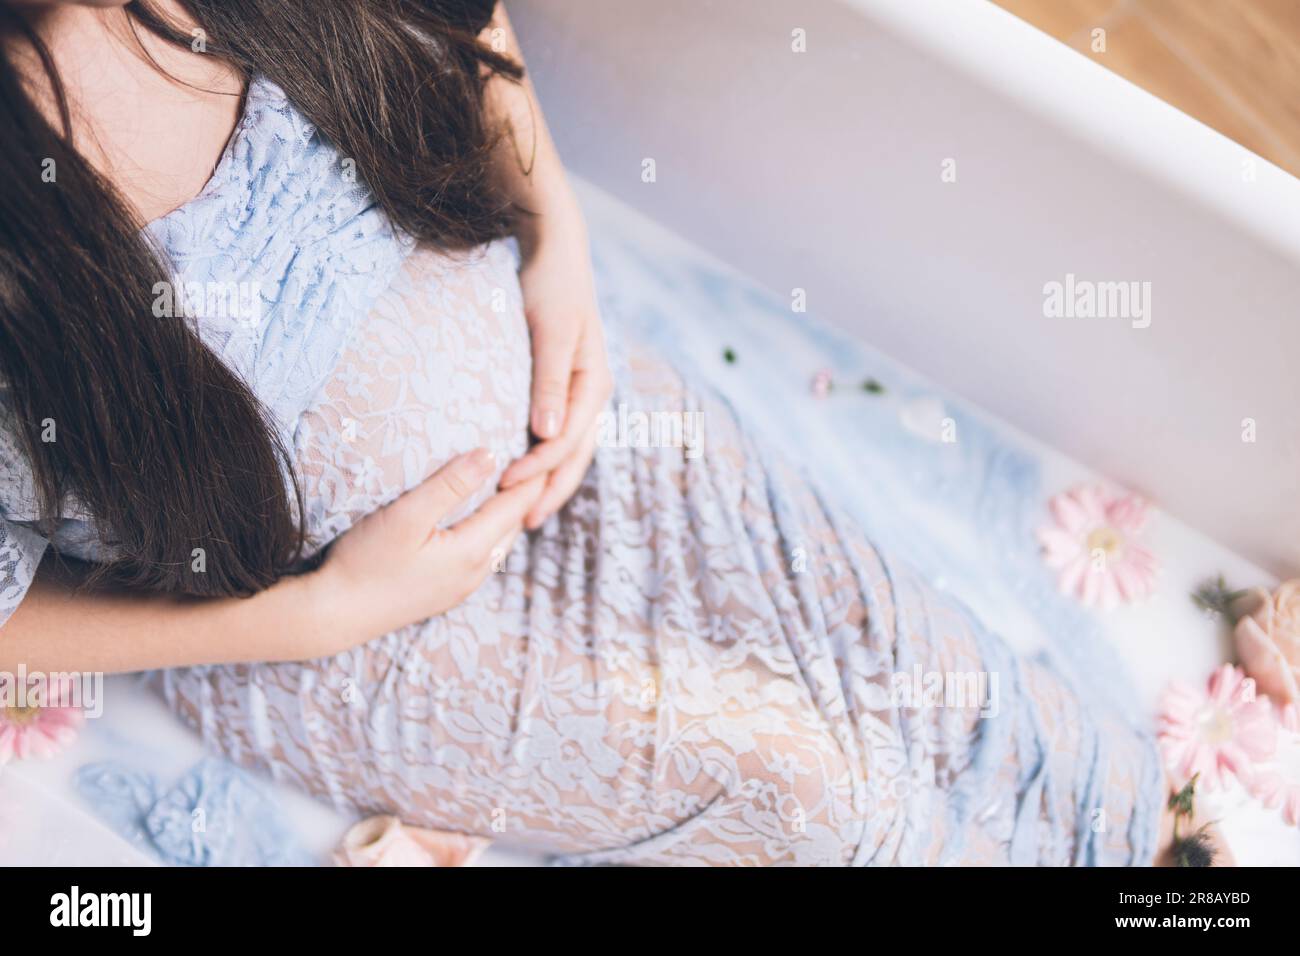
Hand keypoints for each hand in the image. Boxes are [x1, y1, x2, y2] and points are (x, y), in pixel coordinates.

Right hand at [315, 449, 544, 649]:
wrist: (333, 615)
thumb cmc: (365, 562)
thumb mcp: (405, 515)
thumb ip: (449, 484)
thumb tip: (491, 454)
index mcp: (472, 551)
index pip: (516, 505)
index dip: (532, 474)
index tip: (545, 445)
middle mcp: (475, 573)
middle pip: (514, 525)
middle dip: (527, 493)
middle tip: (536, 458)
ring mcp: (460, 587)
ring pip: (500, 543)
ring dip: (509, 514)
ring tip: (513, 484)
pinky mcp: (444, 593)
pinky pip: (483, 556)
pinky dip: (490, 531)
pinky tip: (479, 520)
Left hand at [501, 208, 612, 528]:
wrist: (554, 248)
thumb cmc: (550, 285)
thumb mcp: (552, 332)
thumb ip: (550, 383)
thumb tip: (547, 435)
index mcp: (594, 383)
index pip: (568, 442)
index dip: (538, 469)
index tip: (504, 486)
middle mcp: (592, 392)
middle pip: (575, 456)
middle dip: (549, 491)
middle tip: (519, 525)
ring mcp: (580, 390)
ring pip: (570, 450)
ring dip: (549, 482)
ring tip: (524, 512)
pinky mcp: (563, 384)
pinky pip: (558, 433)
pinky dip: (543, 458)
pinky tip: (524, 471)